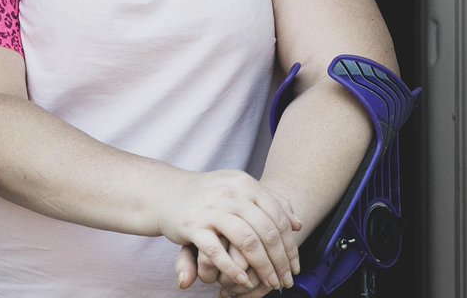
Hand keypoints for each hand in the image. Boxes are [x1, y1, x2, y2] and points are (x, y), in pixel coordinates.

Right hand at [160, 170, 300, 291]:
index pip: (278, 217)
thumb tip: (298, 223)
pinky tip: (243, 281)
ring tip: (270, 282)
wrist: (168, 191)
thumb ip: (269, 202)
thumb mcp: (240, 189)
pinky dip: (233, 269)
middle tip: (287, 280)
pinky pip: (217, 252)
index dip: (290, 245)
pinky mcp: (193, 226)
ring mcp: (212, 209)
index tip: (296, 266)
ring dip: (263, 267)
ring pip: (247, 241)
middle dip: (280, 260)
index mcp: (246, 184)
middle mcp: (232, 194)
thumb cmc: (210, 194)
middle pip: (267, 231)